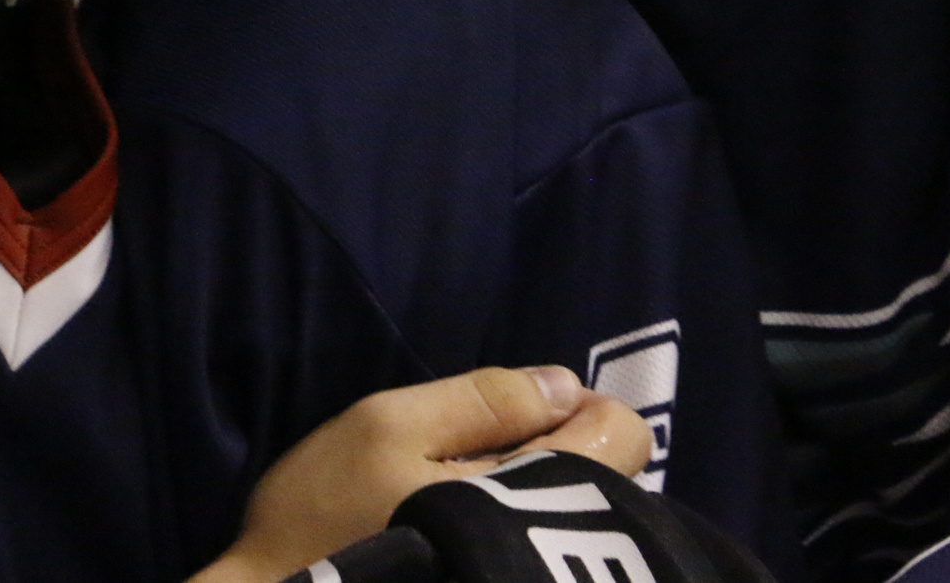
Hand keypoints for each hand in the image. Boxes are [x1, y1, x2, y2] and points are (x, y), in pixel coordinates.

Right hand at [190, 366, 652, 582]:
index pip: (623, 436)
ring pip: (586, 527)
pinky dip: (533, 534)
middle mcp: (552, 551)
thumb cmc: (326, 519)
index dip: (580, 409)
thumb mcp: (386, 427)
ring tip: (477, 499)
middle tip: (490, 457)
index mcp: (531, 491)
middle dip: (567, 454)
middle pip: (618, 484)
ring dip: (549, 497)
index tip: (525, 414)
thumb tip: (563, 386)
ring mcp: (531, 577)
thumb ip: (481, 400)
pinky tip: (476, 534)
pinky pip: (551, 559)